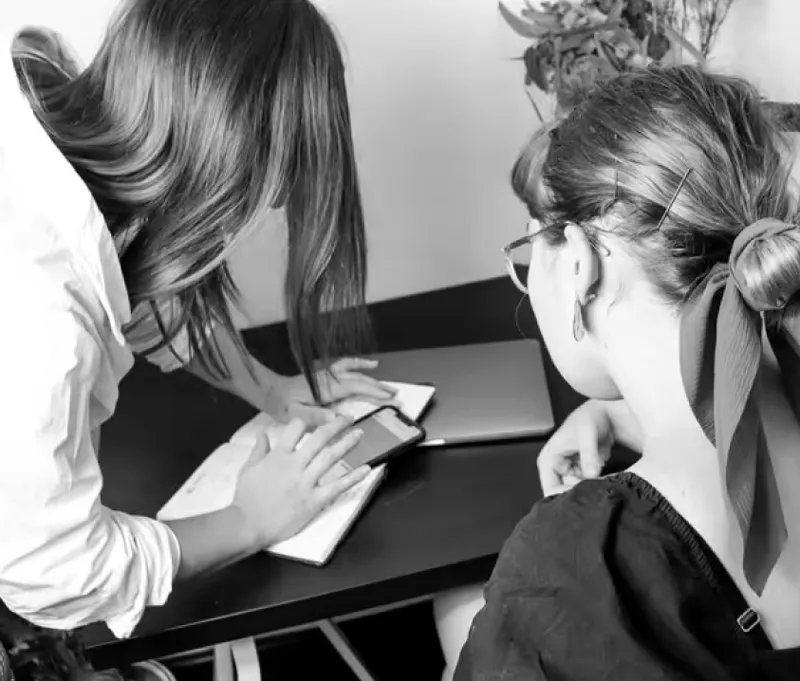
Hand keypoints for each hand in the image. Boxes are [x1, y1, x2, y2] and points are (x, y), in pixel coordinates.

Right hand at [233, 417, 369, 546]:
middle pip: (319, 438)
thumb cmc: (246, 499)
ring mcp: (306, 483)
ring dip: (347, 443)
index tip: (315, 421)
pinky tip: (366, 469)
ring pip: (330, 457)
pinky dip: (353, 477)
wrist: (248, 526)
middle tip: (348, 418)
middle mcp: (294, 465)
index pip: (296, 429)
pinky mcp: (314, 501)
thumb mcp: (248, 469)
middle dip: (335, 425)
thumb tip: (263, 433)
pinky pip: (337, 486)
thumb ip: (258, 450)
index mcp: (278, 456)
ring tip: (359, 433)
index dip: (306, 422)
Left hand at [271, 358, 398, 425]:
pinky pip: (347, 366)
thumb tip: (338, 418)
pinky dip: (359, 363)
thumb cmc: (282, 404)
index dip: (374, 392)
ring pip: (356, 373)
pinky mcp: (326, 375)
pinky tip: (369, 364)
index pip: (356, 388)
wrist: (270, 391)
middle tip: (397, 396)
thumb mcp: (295, 415)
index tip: (390, 398)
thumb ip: (315, 416)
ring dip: (374, 379)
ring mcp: (329, 375)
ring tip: (389, 386)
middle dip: (380, 388)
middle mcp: (330, 379)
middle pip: (360, 380)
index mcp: (326, 388)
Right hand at [537, 399, 613, 495]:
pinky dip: (597, 485)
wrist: (604, 416)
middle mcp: (557, 468)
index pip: (550, 488)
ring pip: (577, 491)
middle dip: (581, 493)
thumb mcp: (587, 434)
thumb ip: (588, 454)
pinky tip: (606, 479)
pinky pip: (587, 487)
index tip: (583, 497)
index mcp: (548, 459)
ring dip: (590, 489)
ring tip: (603, 481)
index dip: (565, 496)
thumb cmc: (589, 419)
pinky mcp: (582, 474)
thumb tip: (591, 474)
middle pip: (563, 493)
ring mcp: (570, 472)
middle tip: (596, 489)